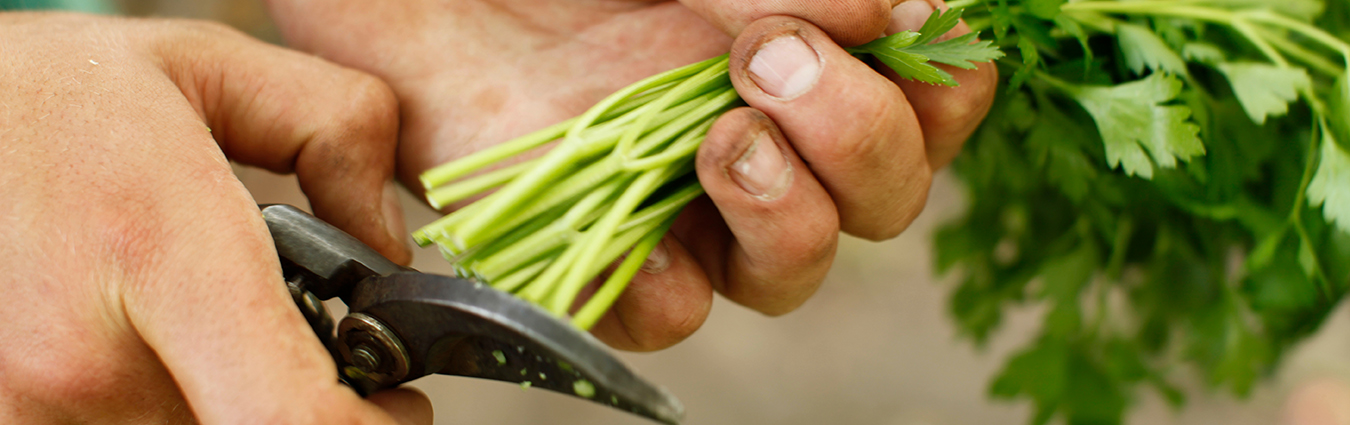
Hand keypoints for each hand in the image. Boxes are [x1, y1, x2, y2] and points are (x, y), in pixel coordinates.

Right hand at [0, 12, 428, 423]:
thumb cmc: (42, 99)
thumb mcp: (206, 65)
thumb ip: (335, 131)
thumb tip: (392, 246)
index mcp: (160, 254)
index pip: (290, 416)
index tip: (397, 405)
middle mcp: (85, 360)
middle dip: (292, 391)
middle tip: (281, 334)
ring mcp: (27, 413)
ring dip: (217, 395)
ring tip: (182, 320)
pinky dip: (149, 399)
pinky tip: (139, 341)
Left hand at [266, 0, 996, 350]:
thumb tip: (904, 8)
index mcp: (801, 63)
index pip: (934, 102)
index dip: (942, 79)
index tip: (899, 16)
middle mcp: (755, 141)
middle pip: (884, 201)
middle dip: (860, 135)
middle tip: (769, 55)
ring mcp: (673, 205)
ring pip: (790, 272)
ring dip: (788, 209)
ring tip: (718, 135)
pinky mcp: (587, 253)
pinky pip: (662, 312)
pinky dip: (667, 277)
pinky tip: (636, 212)